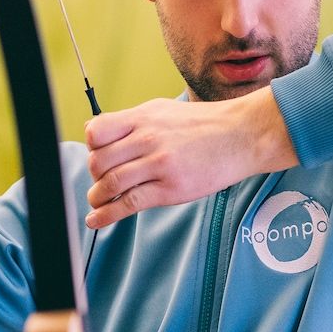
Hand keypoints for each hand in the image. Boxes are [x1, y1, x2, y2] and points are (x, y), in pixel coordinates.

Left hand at [83, 90, 297, 228]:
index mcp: (143, 118)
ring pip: (111, 183)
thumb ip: (129, 121)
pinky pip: (129, 203)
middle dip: (94, 176)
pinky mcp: (171, 189)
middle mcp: (147, 138)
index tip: (98, 157)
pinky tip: (97, 220)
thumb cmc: (204, 125)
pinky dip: (107, 215)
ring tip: (99, 202)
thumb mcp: (162, 110)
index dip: (91, 148)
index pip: (96, 131)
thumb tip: (93, 129)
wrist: (241, 135)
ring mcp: (159, 164)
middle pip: (98, 161)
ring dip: (98, 197)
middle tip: (102, 182)